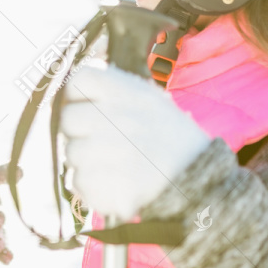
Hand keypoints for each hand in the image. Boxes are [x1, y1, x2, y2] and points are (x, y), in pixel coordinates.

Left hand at [60, 64, 211, 220]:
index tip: (84, 107)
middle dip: (77, 132)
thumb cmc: (170, 138)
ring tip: (111, 164)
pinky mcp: (107, 184)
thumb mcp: (149, 99)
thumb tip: (72, 88)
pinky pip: (79, 181)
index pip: (77, 82)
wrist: (198, 179)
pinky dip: (92, 185)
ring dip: (85, 160)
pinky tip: (114, 182)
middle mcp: (115, 118)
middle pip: (68, 119)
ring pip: (71, 154)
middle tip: (98, 142)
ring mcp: (110, 153)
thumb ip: (113, 89)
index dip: (75, 96)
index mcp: (124, 93)